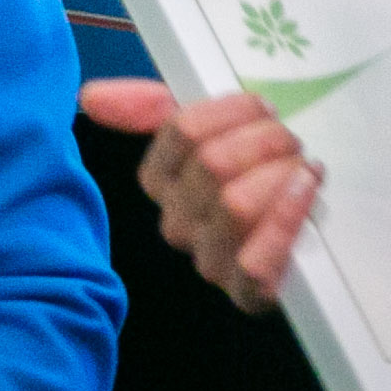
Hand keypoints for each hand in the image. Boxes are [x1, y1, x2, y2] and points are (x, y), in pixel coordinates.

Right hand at [79, 80, 318, 314]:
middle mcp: (177, 223)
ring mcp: (210, 262)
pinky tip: (305, 189)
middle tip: (289, 139)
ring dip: (279, 175)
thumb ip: (146, 107)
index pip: (182, 131)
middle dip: (264, 141)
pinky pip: (255, 262)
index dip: (231, 112)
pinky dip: (286, 217)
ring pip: (234, 205)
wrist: (302, 219)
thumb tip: (86, 96)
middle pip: (213, 164)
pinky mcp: (247, 294)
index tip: (262, 107)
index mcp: (161, 181)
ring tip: (302, 166)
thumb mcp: (207, 126)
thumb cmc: (251, 168)